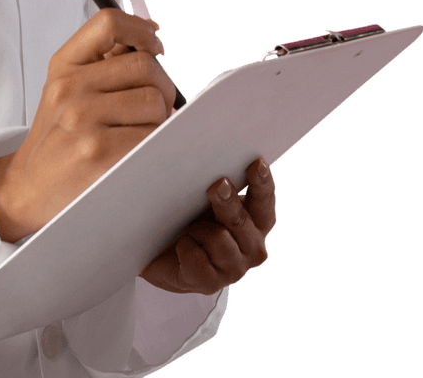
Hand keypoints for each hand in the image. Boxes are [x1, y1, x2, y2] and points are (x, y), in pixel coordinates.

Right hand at [0, 8, 175, 242]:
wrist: (29, 187)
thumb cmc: (58, 136)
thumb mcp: (68, 87)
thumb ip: (105, 59)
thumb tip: (152, 30)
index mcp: (64, 65)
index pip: (109, 23)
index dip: (141, 30)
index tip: (156, 45)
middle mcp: (70, 88)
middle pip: (146, 66)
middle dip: (164, 86)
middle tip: (156, 105)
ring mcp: (83, 120)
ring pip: (155, 102)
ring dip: (162, 119)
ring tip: (144, 130)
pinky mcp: (99, 153)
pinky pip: (153, 136)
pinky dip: (159, 142)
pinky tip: (143, 149)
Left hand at [140, 157, 276, 293]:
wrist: (159, 254)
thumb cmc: (185, 215)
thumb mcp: (198, 192)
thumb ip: (209, 173)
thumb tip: (198, 139)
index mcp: (255, 220)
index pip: (264, 200)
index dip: (262, 182)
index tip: (256, 163)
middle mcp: (252, 246)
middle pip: (243, 220)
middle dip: (229, 202)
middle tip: (217, 184)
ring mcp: (233, 268)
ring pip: (220, 240)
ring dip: (199, 229)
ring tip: (187, 226)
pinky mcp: (210, 283)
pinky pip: (197, 259)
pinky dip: (185, 248)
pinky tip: (180, 247)